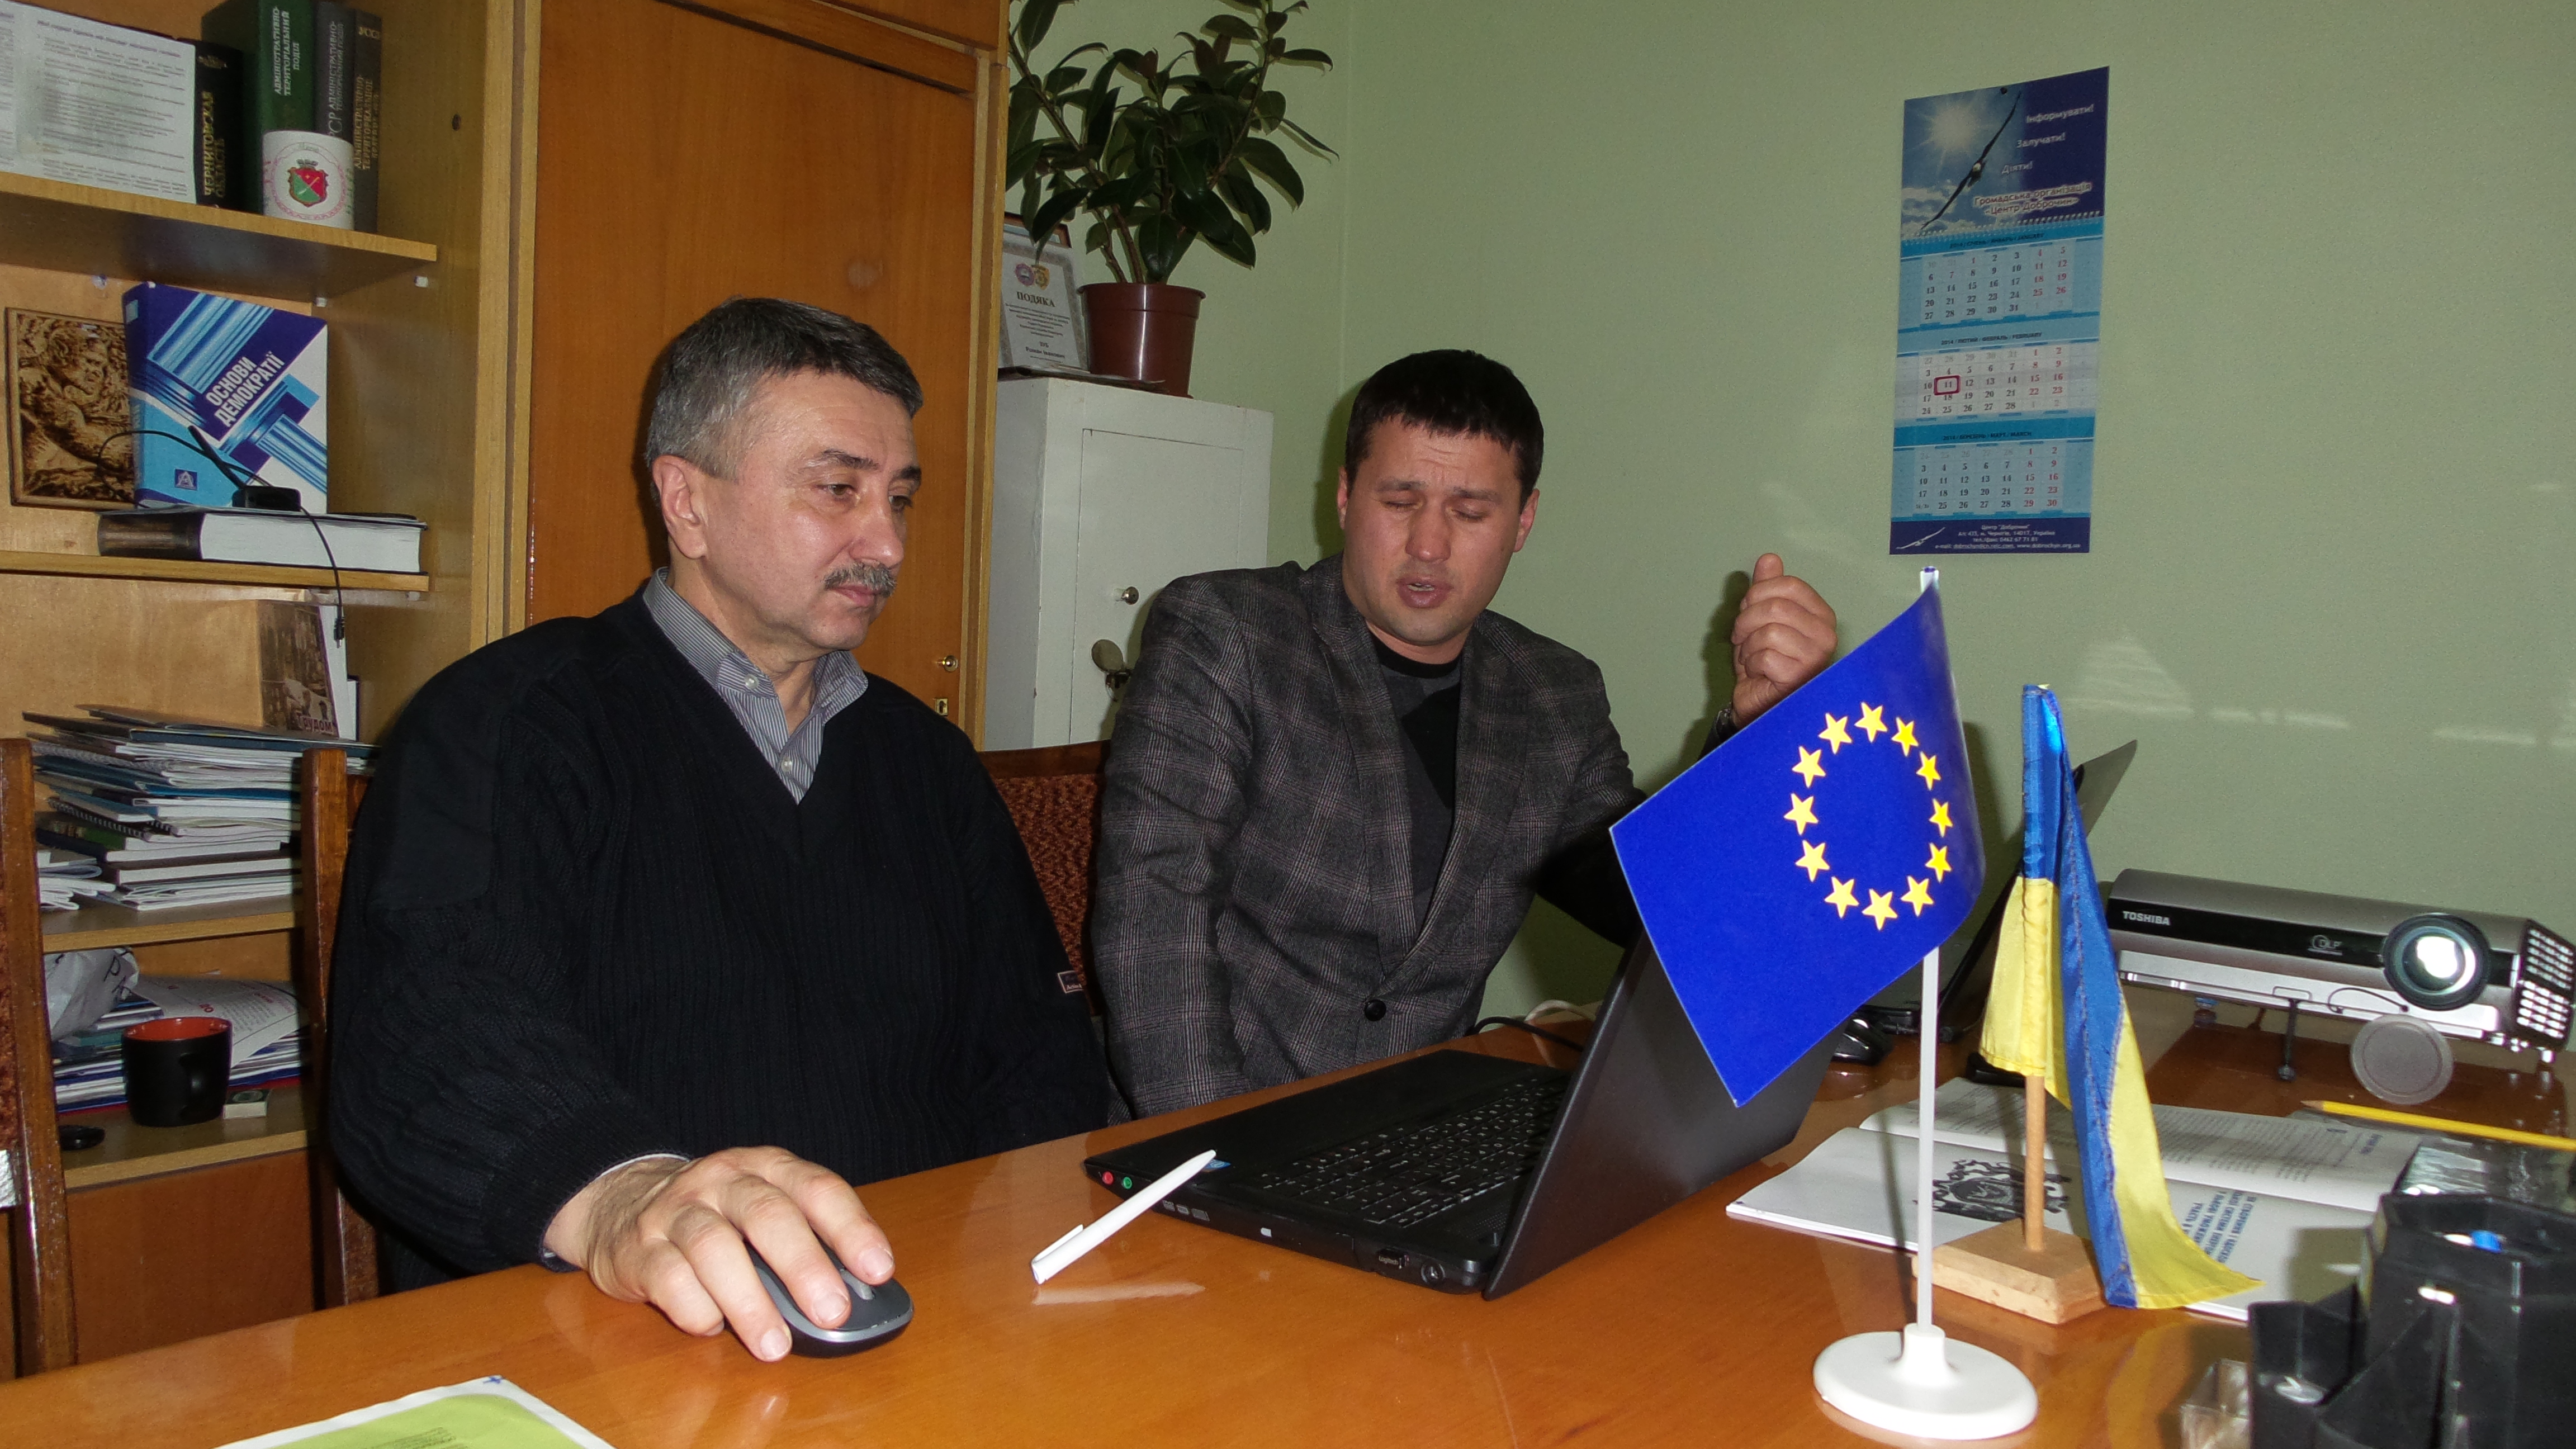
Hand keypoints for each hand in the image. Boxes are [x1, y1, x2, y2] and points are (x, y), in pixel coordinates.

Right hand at [543, 1147, 892, 1361]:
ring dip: (750, 1303)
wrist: (619, 1204)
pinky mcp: (638, 1250)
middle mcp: (722, 1181)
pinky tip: (714, 1327)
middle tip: (832, 1313)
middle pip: (767, 1216)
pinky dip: (697, 1310)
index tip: (878, 1270)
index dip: (851, 1228)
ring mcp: (675, 1212)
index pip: (817, 1189)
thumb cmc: (715, 1215)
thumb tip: (856, 1294)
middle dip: (804, 1266)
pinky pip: (670, 1280)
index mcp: (765, 1168)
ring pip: (715, 1249)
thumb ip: (804, 1239)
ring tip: (775, 1346)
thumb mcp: (760, 1209)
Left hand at [1729, 554, 1836, 723]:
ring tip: (1753, 658)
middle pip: (1777, 606)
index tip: (1748, 610)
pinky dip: (1751, 664)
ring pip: (1769, 631)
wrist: (1758, 702)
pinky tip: (1759, 674)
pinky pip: (1764, 656)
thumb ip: (1767, 588)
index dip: (1758, 594)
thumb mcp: (1760, 619)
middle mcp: (1826, 635)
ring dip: (1748, 646)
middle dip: (1747, 620)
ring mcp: (1816, 657)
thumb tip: (1770, 558)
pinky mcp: (1800, 678)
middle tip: (1743, 637)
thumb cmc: (1763, 661)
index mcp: (1821, 615)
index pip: (1791, 585)